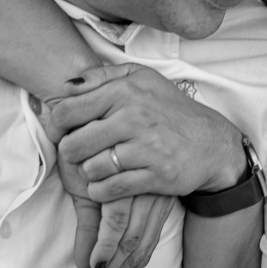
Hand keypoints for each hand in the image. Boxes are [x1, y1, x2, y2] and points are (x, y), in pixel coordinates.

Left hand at [52, 64, 248, 202]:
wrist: (211, 143)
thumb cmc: (169, 109)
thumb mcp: (141, 78)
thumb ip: (103, 76)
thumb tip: (67, 85)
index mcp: (125, 91)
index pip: (68, 111)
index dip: (56, 126)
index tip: (60, 133)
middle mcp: (134, 117)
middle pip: (74, 144)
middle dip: (70, 154)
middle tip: (77, 155)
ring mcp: (146, 148)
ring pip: (91, 168)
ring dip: (87, 174)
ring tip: (95, 169)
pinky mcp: (156, 175)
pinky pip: (111, 189)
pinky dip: (101, 191)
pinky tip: (104, 185)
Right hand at [56, 115, 177, 267]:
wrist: (81, 102)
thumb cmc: (89, 135)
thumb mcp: (99, 173)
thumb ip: (96, 209)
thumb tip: (88, 247)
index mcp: (148, 188)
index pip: (144, 239)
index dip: (127, 264)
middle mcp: (147, 189)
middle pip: (139, 244)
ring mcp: (134, 186)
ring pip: (128, 239)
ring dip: (109, 266)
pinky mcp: (115, 181)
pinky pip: (113, 222)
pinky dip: (100, 247)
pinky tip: (87, 262)